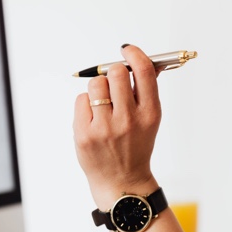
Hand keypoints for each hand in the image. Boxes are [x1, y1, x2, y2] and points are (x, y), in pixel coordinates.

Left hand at [73, 45, 161, 207]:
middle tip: (113, 82)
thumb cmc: (136, 145)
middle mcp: (129, 120)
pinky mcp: (85, 134)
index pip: (143, 71)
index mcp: (150, 113)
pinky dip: (86, 105)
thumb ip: (146, 90)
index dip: (134, 54)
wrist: (121, 181)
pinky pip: (81, 100)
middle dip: (113, 72)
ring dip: (98, 89)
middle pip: (116, 73)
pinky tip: (93, 119)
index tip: (126, 50)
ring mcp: (105, 128)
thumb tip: (142, 59)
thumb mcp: (150, 120)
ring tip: (103, 105)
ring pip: (96, 84)